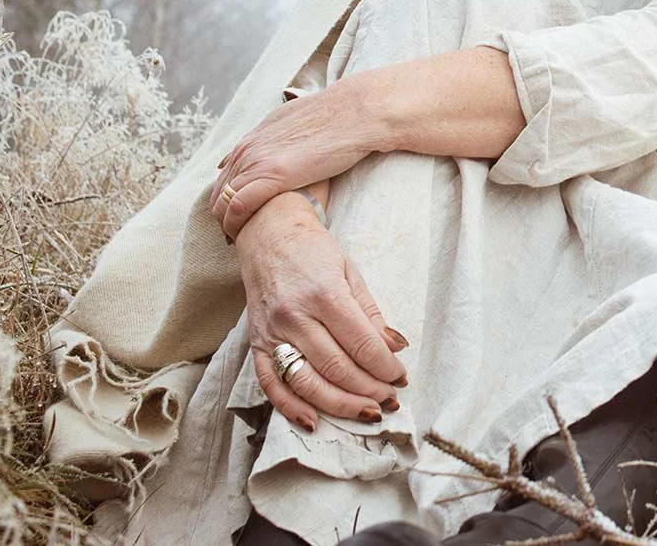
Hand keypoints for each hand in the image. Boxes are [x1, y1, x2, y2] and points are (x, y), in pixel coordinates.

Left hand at [214, 78, 387, 239]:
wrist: (353, 112)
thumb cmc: (332, 118)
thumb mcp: (293, 123)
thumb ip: (276, 139)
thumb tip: (274, 148)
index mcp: (251, 142)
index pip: (224, 181)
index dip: (229, 205)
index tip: (242, 222)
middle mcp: (246, 152)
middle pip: (219, 195)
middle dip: (227, 220)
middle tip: (244, 238)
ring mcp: (256, 162)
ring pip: (223, 205)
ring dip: (232, 227)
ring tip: (250, 242)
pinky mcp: (271, 175)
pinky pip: (238, 208)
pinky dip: (239, 226)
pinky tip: (255, 237)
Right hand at [236, 195, 410, 430]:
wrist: (268, 236)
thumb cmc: (315, 252)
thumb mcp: (351, 272)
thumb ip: (371, 313)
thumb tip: (395, 348)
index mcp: (324, 294)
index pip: (361, 343)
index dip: (384, 367)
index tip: (401, 378)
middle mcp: (295, 317)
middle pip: (336, 368)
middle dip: (369, 390)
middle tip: (391, 400)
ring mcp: (272, 333)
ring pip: (307, 383)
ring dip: (339, 405)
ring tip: (366, 412)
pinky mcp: (255, 345)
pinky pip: (271, 386)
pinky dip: (292, 408)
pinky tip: (315, 421)